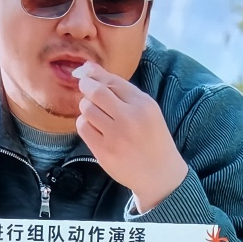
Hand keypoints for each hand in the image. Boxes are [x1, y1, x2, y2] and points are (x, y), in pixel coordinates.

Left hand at [74, 63, 187, 212]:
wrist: (159, 174)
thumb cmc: (152, 137)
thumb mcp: (146, 109)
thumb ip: (120, 88)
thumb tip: (88, 67)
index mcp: (144, 105)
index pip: (112, 81)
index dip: (94, 76)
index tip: (86, 75)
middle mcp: (130, 119)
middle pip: (95, 92)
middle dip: (85, 87)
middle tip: (85, 90)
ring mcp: (116, 137)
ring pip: (86, 109)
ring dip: (86, 107)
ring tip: (95, 113)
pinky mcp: (104, 152)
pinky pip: (83, 128)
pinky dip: (84, 123)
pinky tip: (94, 127)